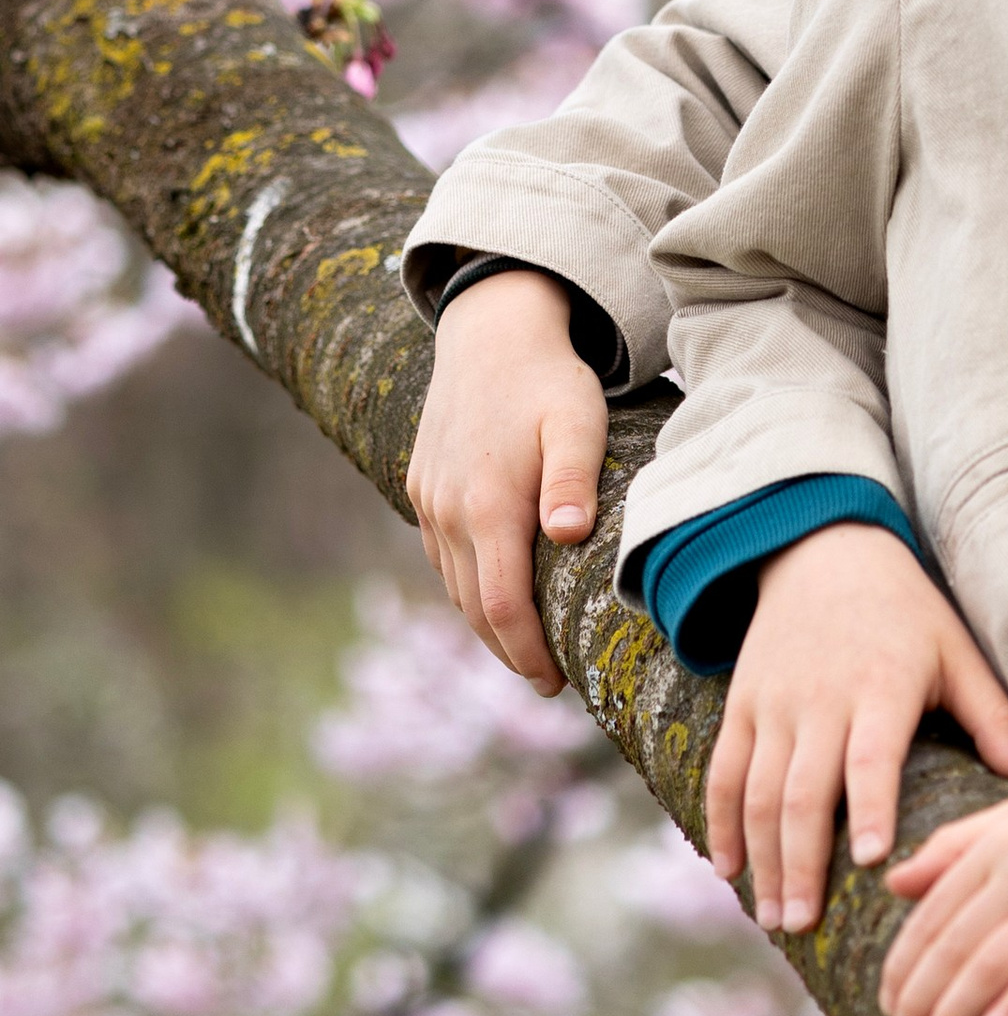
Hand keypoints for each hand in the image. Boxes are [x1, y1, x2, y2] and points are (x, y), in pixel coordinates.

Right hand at [408, 268, 608, 689]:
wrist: (490, 332)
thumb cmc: (549, 378)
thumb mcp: (578, 422)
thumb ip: (573, 480)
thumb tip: (568, 537)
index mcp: (488, 504)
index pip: (500, 604)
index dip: (526, 651)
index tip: (557, 683)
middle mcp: (448, 511)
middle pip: (473, 608)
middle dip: (509, 652)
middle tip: (550, 682)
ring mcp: (429, 501)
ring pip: (453, 586)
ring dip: (486, 625)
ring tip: (528, 652)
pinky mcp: (421, 489)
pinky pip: (441, 557)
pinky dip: (466, 588)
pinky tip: (495, 599)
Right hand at [707, 524, 1007, 936]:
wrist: (822, 550)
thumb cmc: (906, 611)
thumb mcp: (957, 651)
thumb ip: (992, 719)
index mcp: (882, 687)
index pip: (871, 757)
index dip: (868, 809)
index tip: (870, 863)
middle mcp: (821, 700)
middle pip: (802, 791)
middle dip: (801, 862)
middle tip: (803, 924)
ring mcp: (774, 704)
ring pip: (758, 791)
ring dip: (762, 858)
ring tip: (773, 919)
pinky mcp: (742, 704)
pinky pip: (723, 772)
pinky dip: (720, 822)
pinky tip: (727, 870)